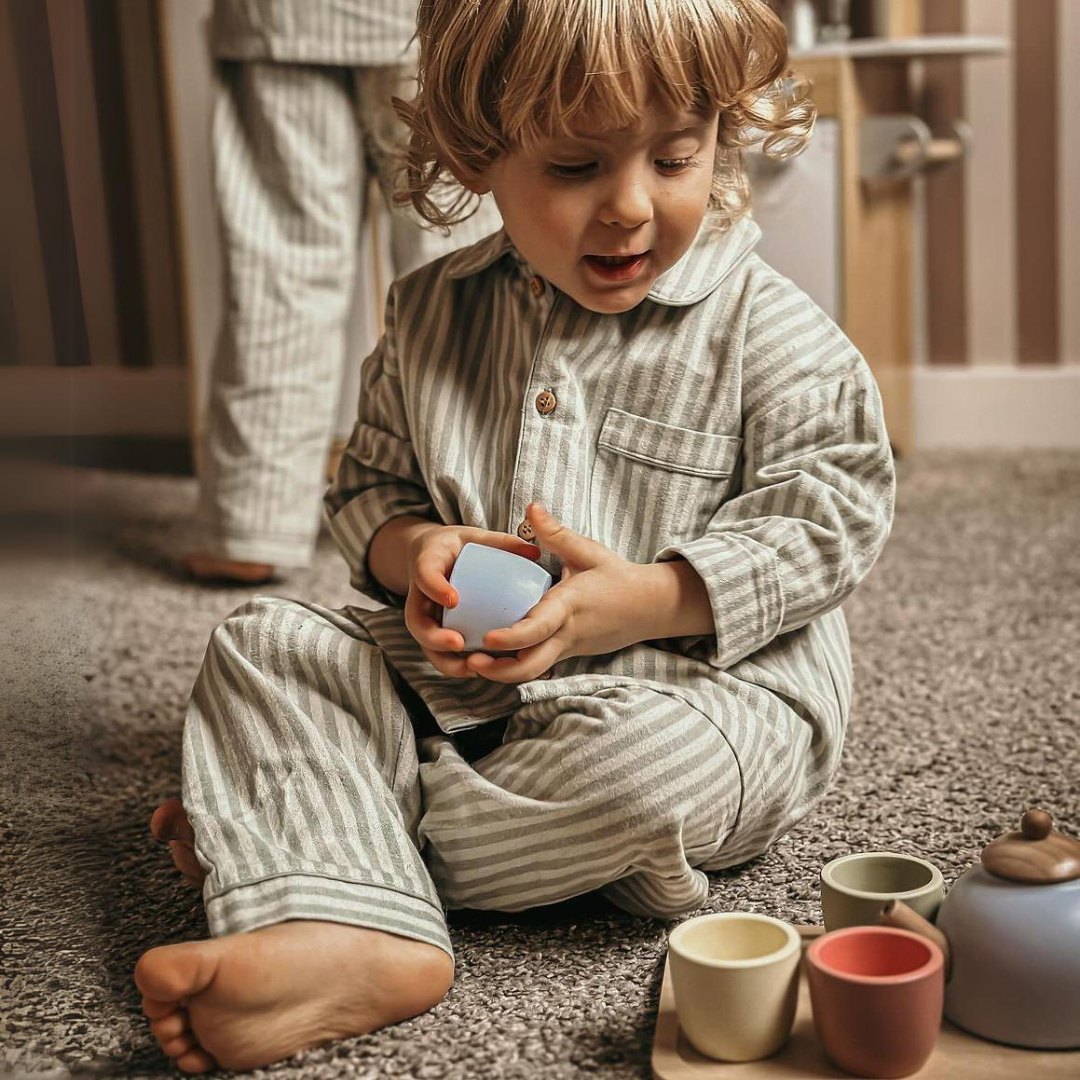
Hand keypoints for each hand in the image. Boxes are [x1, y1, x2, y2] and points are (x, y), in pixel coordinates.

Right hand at [403, 524, 540, 677]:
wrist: (431, 553)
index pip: (425, 573)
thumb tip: (535, 552)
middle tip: (458, 643)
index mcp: (427, 561)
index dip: (435, 587)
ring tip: (469, 667)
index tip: (453, 599)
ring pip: (424, 641)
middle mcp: (419, 591)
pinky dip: (452, 664)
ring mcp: (423, 613)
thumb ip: (502, 543)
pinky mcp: (432, 628)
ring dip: (443, 658)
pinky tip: (476, 671)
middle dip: (434, 636)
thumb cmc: (458, 546)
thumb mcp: (476, 537)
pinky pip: (436, 650)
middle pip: (415, 619)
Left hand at [465, 503, 647, 682]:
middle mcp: (566, 633)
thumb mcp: (588, 551)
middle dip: (498, 671)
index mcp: (569, 606)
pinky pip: (539, 666)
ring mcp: (567, 648)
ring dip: (502, 672)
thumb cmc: (617, 577)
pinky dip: (515, 666)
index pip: (538, 628)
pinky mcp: (567, 654)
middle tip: (469, 661)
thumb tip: (531, 507)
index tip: (487, 637)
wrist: (650, 607)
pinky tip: (494, 658)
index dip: (511, 638)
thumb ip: (556, 533)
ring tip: (474, 662)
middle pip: (531, 667)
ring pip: (532, 672)